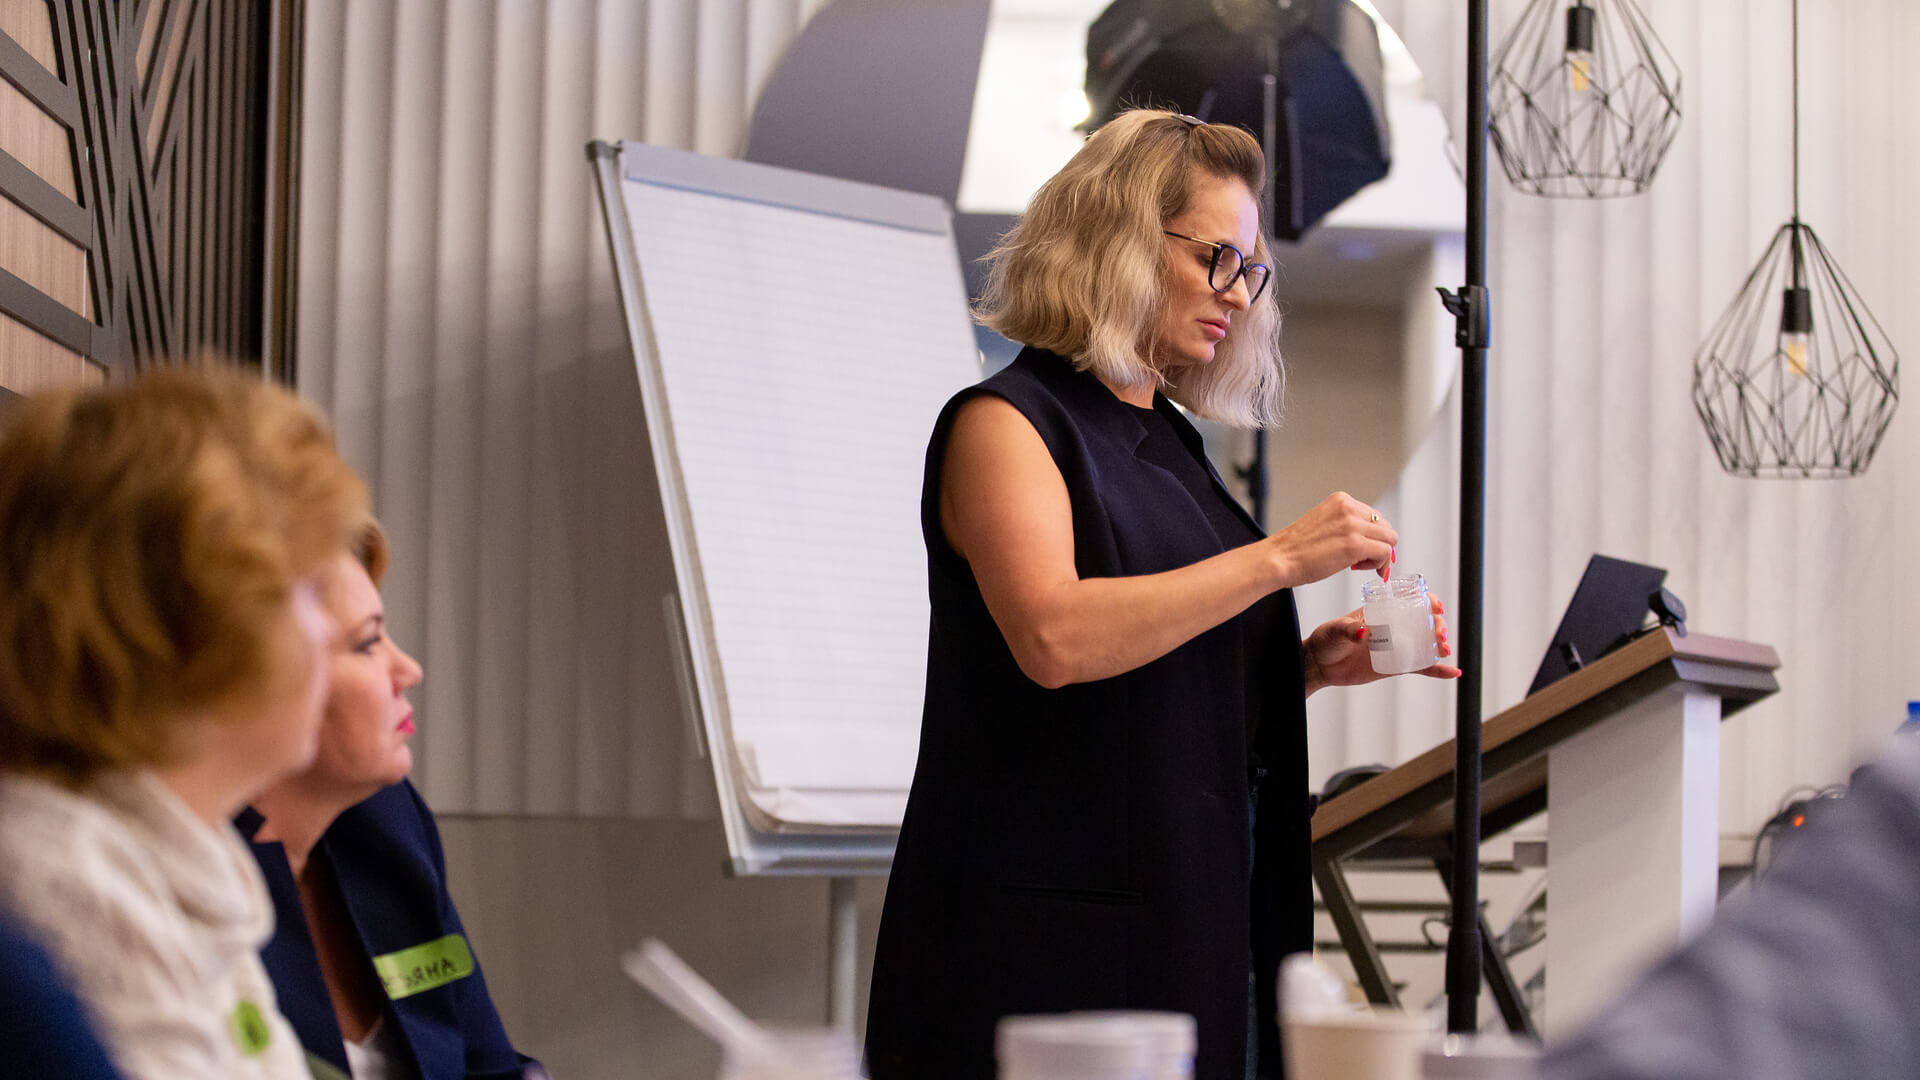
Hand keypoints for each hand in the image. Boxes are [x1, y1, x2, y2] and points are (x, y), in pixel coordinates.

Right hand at [1269, 492, 1396, 585]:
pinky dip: (1378, 564)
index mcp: (1340, 500)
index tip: (1365, 549)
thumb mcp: (1324, 524)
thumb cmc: (1295, 549)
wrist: (1279, 559)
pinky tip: (1359, 568)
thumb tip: (1369, 540)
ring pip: (1390, 539)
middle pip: (1385, 527)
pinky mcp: (1355, 545)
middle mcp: (1349, 508)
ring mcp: (1353, 526)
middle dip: (1378, 545)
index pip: (1374, 516)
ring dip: (1379, 555)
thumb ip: (1346, 525)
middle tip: (1362, 560)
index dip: (1372, 536)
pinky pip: (1384, 553)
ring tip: (1359, 564)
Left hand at [1302, 595, 1460, 695]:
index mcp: (1381, 611)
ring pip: (1426, 643)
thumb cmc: (1326, 640)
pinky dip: (1437, 669)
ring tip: (1444, 649)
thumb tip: (1362, 632)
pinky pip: (1420, 667)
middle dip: (1438, 624)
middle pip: (1425, 621)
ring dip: (1440, 644)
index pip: (1411, 601)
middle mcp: (1393, 627)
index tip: (1435, 607)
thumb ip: (1349, 630)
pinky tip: (1453, 672)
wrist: (1319, 664)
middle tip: (1439, 634)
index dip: (1428, 601)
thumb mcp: (1335, 630)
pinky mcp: (1396, 666)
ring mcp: (1396, 646)